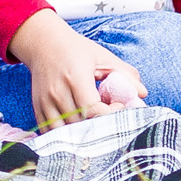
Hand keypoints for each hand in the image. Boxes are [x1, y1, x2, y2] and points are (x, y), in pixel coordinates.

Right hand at [9, 9, 147, 130]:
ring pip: (66, 133)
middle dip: (99, 128)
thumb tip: (142, 94)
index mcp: (75, 77)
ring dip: (83, 135)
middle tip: (110, 120)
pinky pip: (52, 132)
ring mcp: (45, 102)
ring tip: (95, 125)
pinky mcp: (38, 108)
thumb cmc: (76, 50)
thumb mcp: (103, 56)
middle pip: (81, 124)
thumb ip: (125, 73)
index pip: (93, 110)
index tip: (118, 106)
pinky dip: (66, 137)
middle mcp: (57, 91)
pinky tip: (78, 129)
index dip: (109, 115)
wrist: (42, 43)